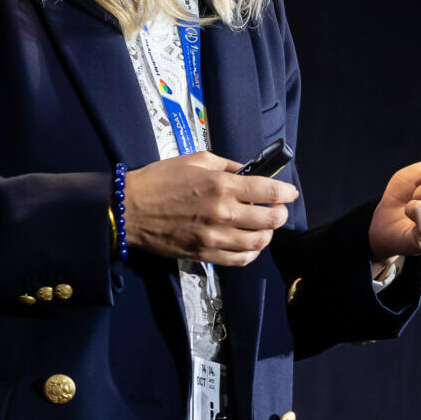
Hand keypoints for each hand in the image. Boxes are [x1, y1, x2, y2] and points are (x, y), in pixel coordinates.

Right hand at [123, 151, 298, 266]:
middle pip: (269, 219)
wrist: (130, 209)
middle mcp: (222, 212)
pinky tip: (250, 244)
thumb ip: (225, 165)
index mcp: (220, 185)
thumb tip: (247, 172)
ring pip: (258, 242)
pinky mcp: (205, 254)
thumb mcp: (194, 160)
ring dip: (268, 234)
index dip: (285, 192)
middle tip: (278, 209)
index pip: (267, 191)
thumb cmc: (159, 180)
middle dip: (279, 213)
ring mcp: (214, 237)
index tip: (290, 193)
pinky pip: (240, 259)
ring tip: (264, 227)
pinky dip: (251, 253)